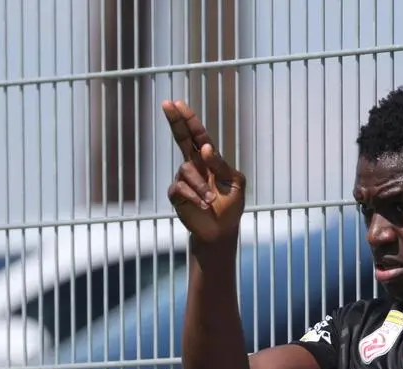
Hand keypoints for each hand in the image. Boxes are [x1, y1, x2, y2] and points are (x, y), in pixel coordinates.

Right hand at [162, 99, 245, 247]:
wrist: (221, 231)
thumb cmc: (231, 206)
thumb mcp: (234, 183)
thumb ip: (221, 165)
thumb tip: (204, 147)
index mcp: (210, 160)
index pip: (198, 135)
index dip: (189, 119)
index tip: (178, 103)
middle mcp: (195, 165)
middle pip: (182, 138)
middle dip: (175, 121)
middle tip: (167, 103)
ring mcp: (184, 179)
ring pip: (187, 170)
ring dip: (201, 186)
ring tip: (212, 201)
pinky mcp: (177, 194)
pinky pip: (181, 188)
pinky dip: (195, 196)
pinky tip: (203, 205)